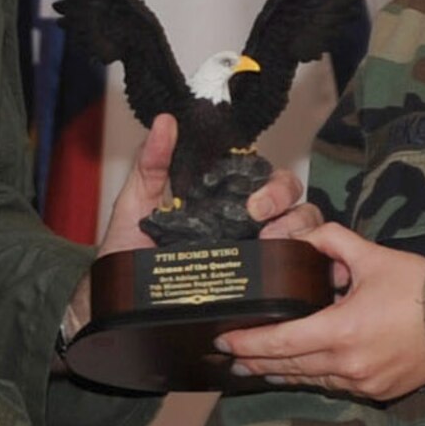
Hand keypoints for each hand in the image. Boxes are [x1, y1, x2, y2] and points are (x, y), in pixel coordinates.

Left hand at [59, 116, 317, 339]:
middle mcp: (246, 220)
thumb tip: (165, 121)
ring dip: (297, 230)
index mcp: (223, 196)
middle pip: (292, 198)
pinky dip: (300, 261)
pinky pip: (296, 265)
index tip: (255, 200)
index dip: (272, 182)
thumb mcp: (136, 204)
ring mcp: (256, 250)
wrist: (121, 303)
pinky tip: (281, 270)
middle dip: (286, 201)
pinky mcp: (259, 281)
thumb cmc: (127, 253)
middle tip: (260, 218)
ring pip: (303, 227)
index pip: (264, 176)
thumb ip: (151, 162)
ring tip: (270, 244)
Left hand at [215, 222, 424, 402]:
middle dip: (256, 362)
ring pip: (310, 380)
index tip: (225, 339)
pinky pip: (335, 386)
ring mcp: (363, 382)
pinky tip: (301, 370)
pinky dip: (314, 377)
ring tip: (256, 367)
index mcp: (341, 331)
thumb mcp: (372, 256)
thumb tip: (302, 237)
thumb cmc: (421, 288)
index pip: (280, 343)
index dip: (248, 343)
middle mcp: (348, 364)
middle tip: (231, 355)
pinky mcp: (377, 391)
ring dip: (282, 373)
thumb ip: (332, 240)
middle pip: (288, 367)